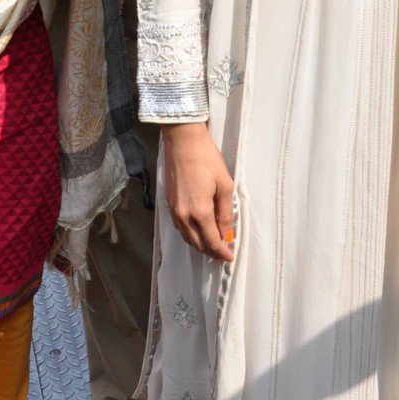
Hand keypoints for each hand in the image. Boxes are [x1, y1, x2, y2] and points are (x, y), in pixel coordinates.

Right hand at [161, 122, 235, 261]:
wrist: (183, 142)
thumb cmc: (207, 160)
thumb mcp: (224, 185)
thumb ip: (225, 212)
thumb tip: (226, 232)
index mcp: (200, 212)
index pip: (212, 241)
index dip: (222, 252)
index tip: (230, 257)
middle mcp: (184, 215)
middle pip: (197, 244)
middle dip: (211, 251)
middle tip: (223, 252)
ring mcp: (174, 210)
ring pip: (186, 237)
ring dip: (199, 243)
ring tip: (212, 242)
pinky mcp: (169, 203)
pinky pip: (179, 227)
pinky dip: (189, 233)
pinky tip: (198, 228)